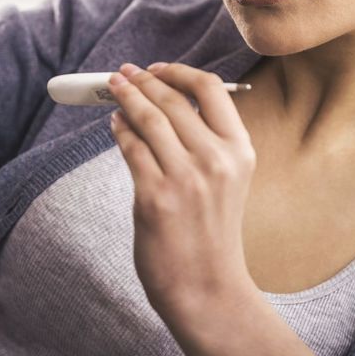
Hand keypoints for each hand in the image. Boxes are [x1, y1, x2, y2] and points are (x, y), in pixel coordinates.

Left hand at [106, 61, 257, 315]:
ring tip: (114, 89)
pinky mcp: (155, 196)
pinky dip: (119, 130)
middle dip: (142, 81)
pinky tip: (115, 124)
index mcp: (240, 150)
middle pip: (172, 100)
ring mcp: (185, 178)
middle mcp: (216, 160)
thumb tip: (165, 100)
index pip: (211, 89)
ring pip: (148, 119)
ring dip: (126, 98)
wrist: (207, 287)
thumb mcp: (228, 180)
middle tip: (124, 73)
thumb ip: (207, 142)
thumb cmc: (212, 233)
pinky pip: (131, 148)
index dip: (178, 72)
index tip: (157, 68)